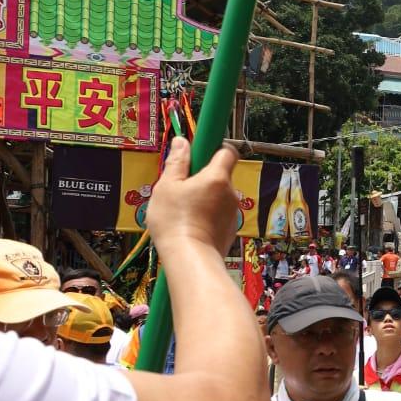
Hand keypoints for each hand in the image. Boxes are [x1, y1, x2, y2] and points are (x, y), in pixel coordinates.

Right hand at [145, 139, 241, 259]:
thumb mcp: (167, 187)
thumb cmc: (174, 220)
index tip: (199, 155)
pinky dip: (208, 214)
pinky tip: (191, 224)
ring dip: (205, 197)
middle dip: (203, 177)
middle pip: (220, 175)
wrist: (190, 259)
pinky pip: (219, 213)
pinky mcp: (230, 229)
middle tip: (181, 189)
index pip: (228, 151)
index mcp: (217, 177)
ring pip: (218, 196)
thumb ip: (176, 162)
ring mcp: (233, 212)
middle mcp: (231, 192)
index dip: (215, 148)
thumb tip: (182, 141)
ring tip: (182, 210)